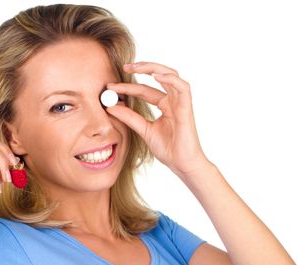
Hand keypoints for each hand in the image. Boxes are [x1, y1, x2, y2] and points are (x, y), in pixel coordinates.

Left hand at [106, 61, 212, 177]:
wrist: (182, 165)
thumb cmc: (168, 149)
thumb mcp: (143, 130)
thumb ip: (129, 117)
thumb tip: (110, 107)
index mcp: (164, 106)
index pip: (144, 90)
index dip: (128, 87)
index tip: (110, 86)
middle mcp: (173, 101)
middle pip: (159, 76)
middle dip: (142, 69)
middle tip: (125, 67)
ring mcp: (181, 103)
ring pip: (171, 75)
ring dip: (154, 68)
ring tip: (137, 67)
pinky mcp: (187, 108)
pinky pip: (182, 87)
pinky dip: (170, 79)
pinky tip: (156, 76)